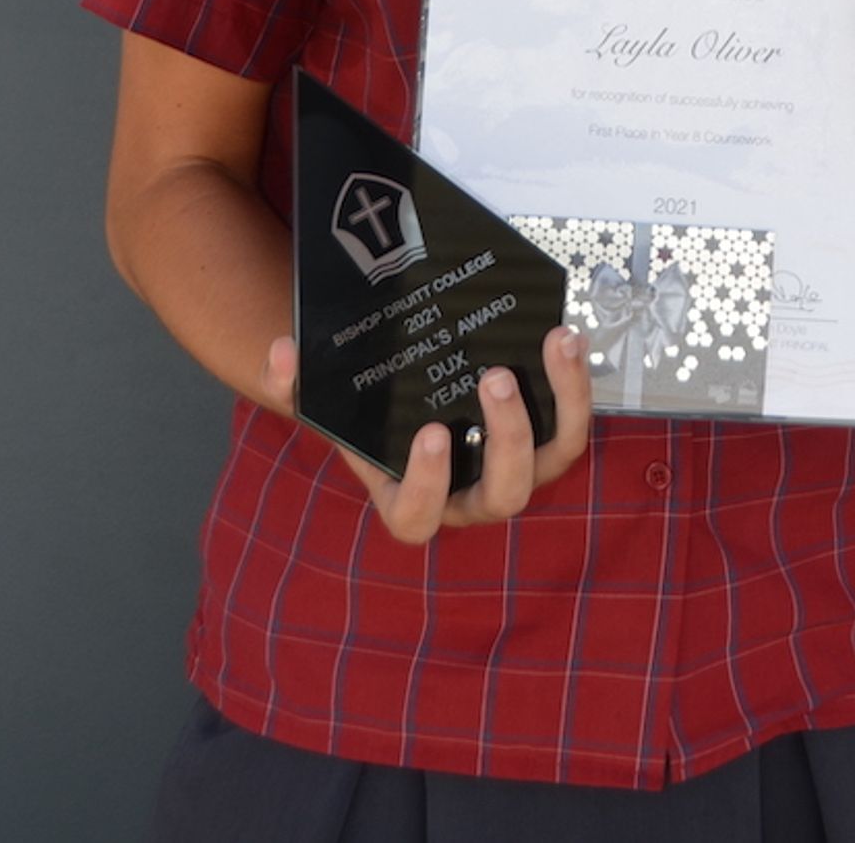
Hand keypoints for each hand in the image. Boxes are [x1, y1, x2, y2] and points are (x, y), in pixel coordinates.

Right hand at [260, 324, 592, 544]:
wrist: (408, 395)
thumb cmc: (370, 414)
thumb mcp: (329, 402)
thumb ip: (297, 384)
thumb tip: (281, 353)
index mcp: (410, 497)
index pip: (418, 517)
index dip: (427, 484)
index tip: (431, 433)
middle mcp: (469, 495)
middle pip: (502, 494)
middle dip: (506, 439)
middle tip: (493, 377)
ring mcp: (513, 469)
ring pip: (551, 460)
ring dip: (558, 405)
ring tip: (552, 345)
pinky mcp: (546, 439)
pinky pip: (571, 425)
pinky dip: (573, 384)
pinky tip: (563, 337)